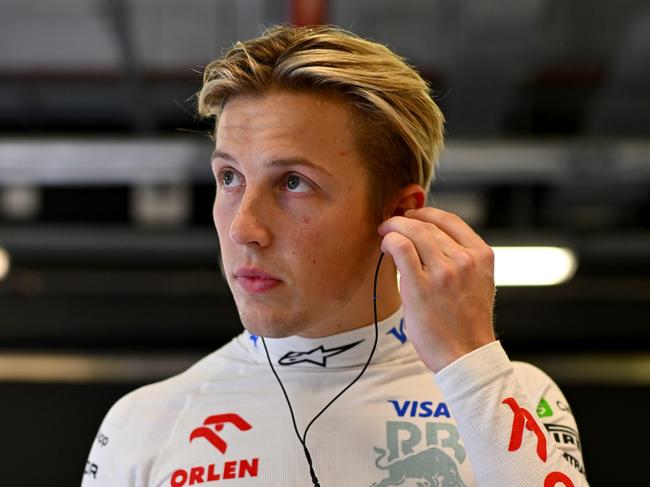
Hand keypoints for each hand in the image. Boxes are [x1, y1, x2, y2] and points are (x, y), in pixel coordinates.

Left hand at [378, 208, 495, 372]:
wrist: (466, 356)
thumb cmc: (466, 323)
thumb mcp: (476, 282)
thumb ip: (460, 259)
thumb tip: (427, 239)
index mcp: (482, 255)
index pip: (449, 219)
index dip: (425, 212)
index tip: (411, 215)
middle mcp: (465, 260)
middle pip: (428, 224)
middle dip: (405, 220)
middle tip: (392, 224)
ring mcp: (444, 272)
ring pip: (414, 231)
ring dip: (394, 227)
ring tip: (385, 233)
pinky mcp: (421, 286)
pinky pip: (401, 248)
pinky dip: (390, 240)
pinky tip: (385, 246)